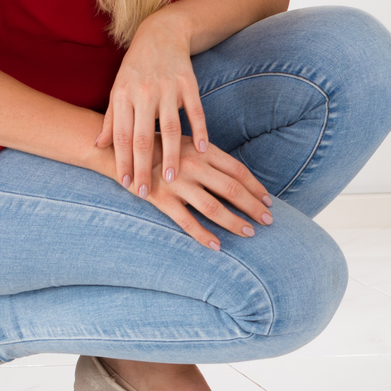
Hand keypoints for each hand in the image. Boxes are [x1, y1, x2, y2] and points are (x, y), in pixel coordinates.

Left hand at [97, 13, 207, 197]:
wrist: (160, 34)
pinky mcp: (188, 82)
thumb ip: (110, 119)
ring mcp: (166, 88)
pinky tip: (201, 149)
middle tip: (144, 191)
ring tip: (172, 178)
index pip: (122, 137)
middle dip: (143, 167)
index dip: (123, 162)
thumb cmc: (135, 67)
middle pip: (143, 137)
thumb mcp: (117, 90)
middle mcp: (142, 93)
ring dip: (171, 155)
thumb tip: (98, 146)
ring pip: (169, 127)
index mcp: (122, 96)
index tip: (125, 185)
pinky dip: (199, 130)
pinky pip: (195, 110)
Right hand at [125, 134, 276, 249]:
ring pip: (213, 207)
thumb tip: (239, 178)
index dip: (256, 187)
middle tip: (268, 220)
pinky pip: (187, 222)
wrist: (122, 152)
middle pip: (232, 189)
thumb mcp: (188, 144)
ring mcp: (177, 183)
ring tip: (249, 233)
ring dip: (234, 222)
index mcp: (203, 150)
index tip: (268, 200)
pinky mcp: (161, 199)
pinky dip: (203, 236)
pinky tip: (217, 246)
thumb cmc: (162, 149)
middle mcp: (193, 165)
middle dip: (252, 206)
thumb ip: (211, 158)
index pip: (238, 171)